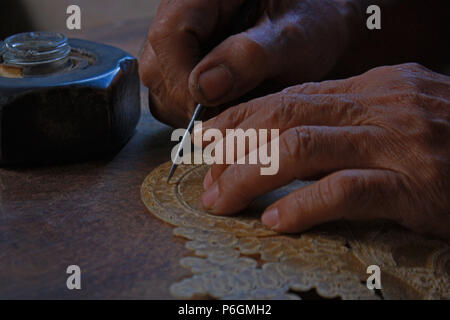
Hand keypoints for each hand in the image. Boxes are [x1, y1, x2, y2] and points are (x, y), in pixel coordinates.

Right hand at [139, 0, 360, 126]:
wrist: (317, 30)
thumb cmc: (311, 26)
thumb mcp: (292, 38)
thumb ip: (250, 57)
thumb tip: (202, 88)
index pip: (168, 37)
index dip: (184, 80)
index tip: (213, 107)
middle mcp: (182, 14)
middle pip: (158, 66)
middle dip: (189, 101)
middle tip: (230, 112)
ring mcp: (180, 43)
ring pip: (161, 87)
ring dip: (192, 110)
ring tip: (234, 104)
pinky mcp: (183, 65)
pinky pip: (172, 97)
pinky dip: (196, 111)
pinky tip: (226, 105)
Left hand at [199, 63, 449, 238]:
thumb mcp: (395, 114)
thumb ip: (345, 118)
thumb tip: (285, 132)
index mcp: (370, 88)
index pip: (287, 98)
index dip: (240, 118)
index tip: (208, 139)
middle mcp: (379, 106)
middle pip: (283, 119)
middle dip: (235, 149)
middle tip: (207, 179)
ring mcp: (397, 144)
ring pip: (301, 149)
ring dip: (252, 176)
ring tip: (225, 200)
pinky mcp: (415, 185)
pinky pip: (345, 191)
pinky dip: (303, 207)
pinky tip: (276, 222)